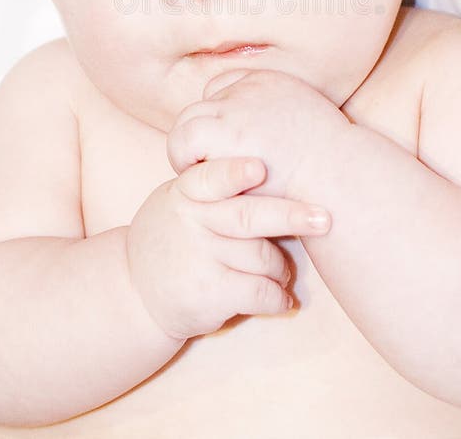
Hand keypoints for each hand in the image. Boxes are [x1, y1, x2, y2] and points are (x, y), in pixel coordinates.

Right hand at [126, 156, 330, 340]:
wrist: (135, 291)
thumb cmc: (174, 234)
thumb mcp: (179, 198)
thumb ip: (213, 182)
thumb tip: (271, 161)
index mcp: (187, 191)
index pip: (211, 178)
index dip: (235, 173)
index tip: (259, 167)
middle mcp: (191, 221)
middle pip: (248, 216)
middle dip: (291, 216)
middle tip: (324, 218)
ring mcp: (199, 258)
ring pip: (263, 257)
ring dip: (281, 268)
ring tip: (281, 272)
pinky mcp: (209, 293)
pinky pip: (260, 292)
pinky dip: (278, 298)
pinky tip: (281, 300)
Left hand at [167, 69, 352, 198]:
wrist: (342, 180)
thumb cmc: (332, 170)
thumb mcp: (307, 130)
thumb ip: (276, 124)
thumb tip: (261, 143)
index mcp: (273, 82)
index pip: (225, 87)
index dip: (220, 120)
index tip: (226, 150)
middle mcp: (252, 87)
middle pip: (204, 103)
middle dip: (202, 135)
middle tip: (206, 167)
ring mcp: (238, 107)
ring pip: (188, 119)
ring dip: (188, 148)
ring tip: (199, 176)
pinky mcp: (226, 131)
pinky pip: (184, 139)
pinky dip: (183, 158)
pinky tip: (199, 181)